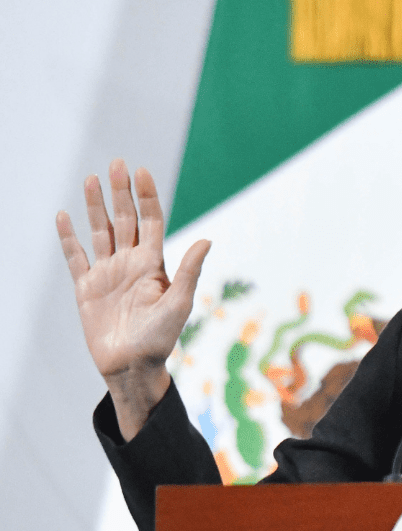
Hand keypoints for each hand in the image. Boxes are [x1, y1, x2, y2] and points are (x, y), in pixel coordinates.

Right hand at [57, 160, 210, 439]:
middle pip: (124, 219)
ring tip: (90, 179)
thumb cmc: (160, 339)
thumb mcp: (179, 303)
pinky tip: (64, 216)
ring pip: (100, 231)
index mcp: (154, 264)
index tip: (141, 171)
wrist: (132, 367)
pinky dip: (69, 237)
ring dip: (94, 206)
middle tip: (115, 163)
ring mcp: (107, 273)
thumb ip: (189, 270)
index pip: (150, 221)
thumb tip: (207, 239)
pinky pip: (75, 257)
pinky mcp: (86, 288)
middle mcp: (130, 263)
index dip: (146, 196)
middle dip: (120, 192)